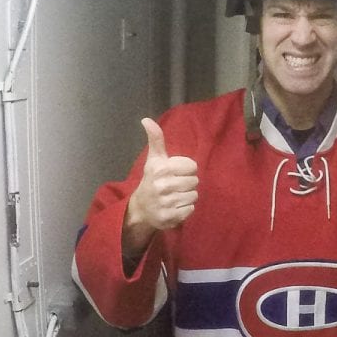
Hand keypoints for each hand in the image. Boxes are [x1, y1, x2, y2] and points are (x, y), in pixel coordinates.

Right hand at [123, 118, 197, 254]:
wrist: (141, 208)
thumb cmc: (152, 180)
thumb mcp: (154, 159)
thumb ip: (155, 140)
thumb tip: (146, 119)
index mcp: (160, 169)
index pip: (192, 166)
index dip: (187, 170)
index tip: (177, 173)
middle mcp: (162, 185)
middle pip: (194, 182)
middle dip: (188, 184)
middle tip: (176, 186)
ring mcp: (166, 203)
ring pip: (194, 196)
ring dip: (187, 196)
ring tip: (175, 196)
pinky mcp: (169, 217)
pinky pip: (190, 209)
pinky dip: (186, 209)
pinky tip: (175, 207)